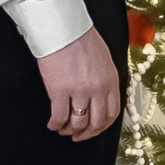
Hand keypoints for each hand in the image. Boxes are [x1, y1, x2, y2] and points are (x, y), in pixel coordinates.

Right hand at [37, 26, 122, 140]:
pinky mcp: (59, 91)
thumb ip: (105, 80)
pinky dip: (55, 124)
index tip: (95, 130)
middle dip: (86, 133)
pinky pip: (59, 117)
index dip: (102, 127)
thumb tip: (103, 97)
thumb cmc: (82, 39)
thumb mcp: (104, 60)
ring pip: (77, 123)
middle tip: (78, 136)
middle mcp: (97, 89)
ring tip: (63, 130)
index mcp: (111, 81)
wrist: (64, 28)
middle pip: (96, 122)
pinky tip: (52, 124)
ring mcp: (79, 92)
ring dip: (70, 131)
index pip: (112, 113)